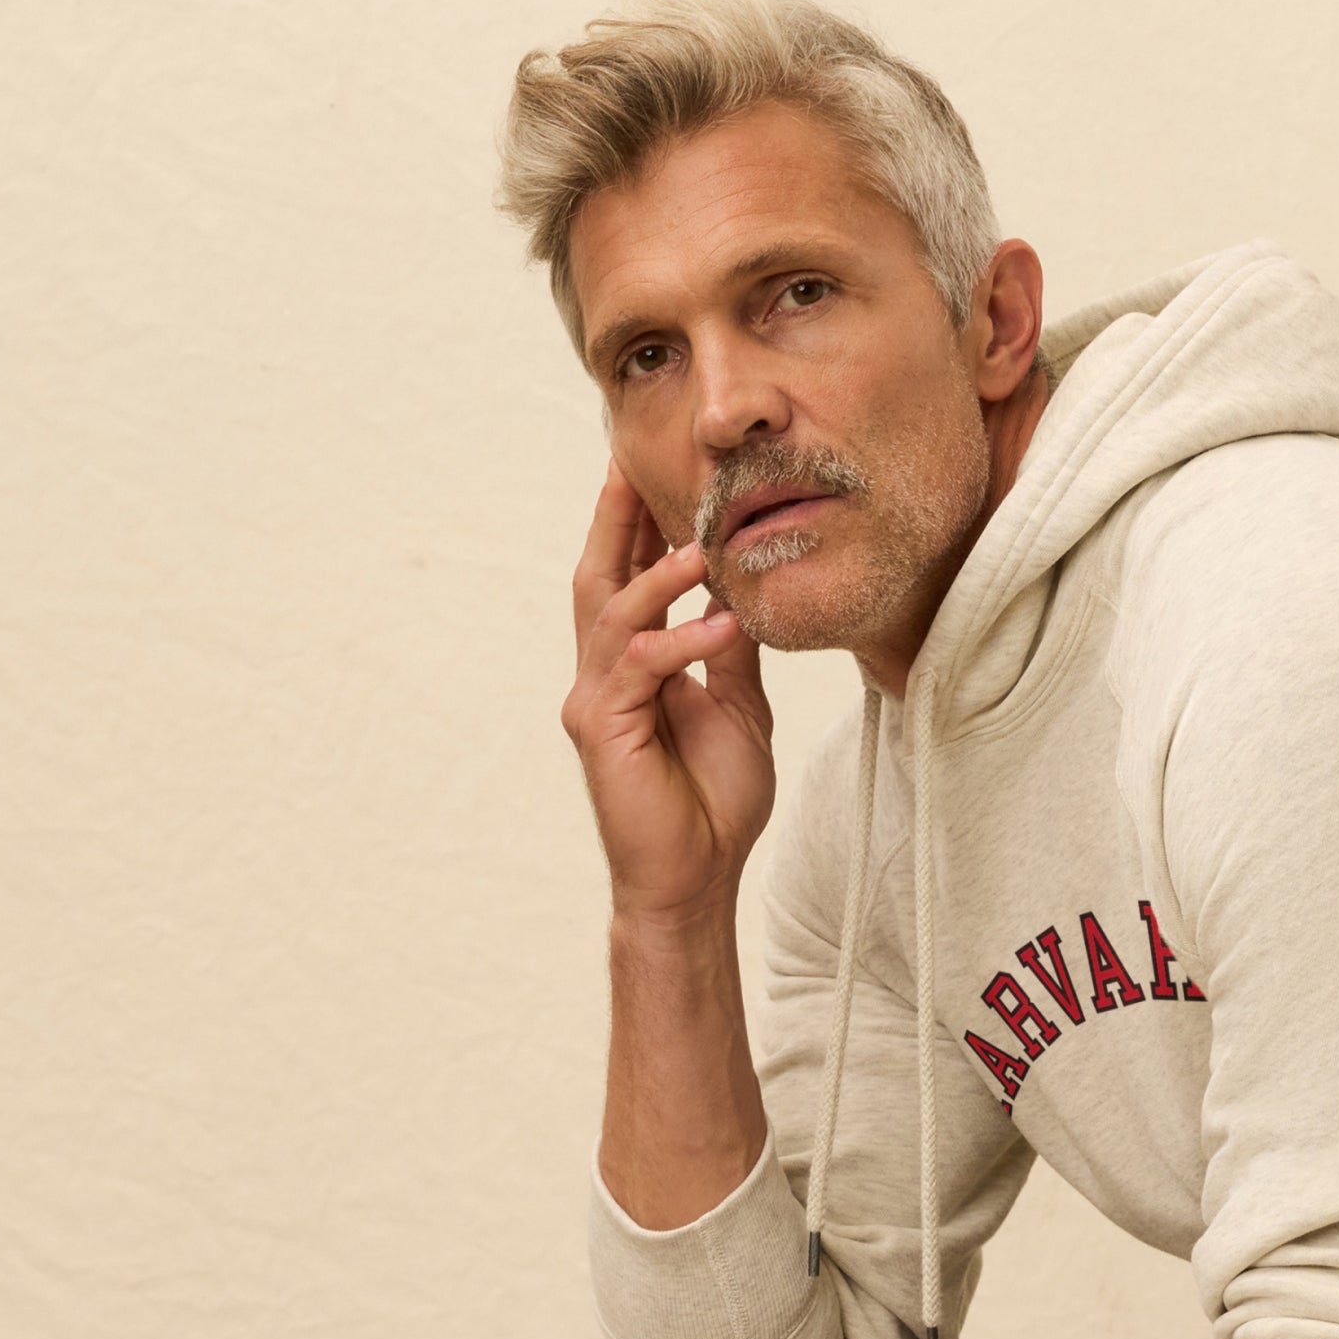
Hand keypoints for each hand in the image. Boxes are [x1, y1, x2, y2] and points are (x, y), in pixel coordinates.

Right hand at [564, 467, 775, 928]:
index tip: (658, 472)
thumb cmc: (714, 804)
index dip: (640, 525)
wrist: (694, 879)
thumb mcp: (739, 707)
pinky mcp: (602, 729)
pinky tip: (722, 625)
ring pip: (614, 611)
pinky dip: (681, 640)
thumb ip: (731, 649)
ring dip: (660, 573)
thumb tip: (741, 590)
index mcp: (633, 665)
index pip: (630, 578)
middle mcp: (603, 673)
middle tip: (632, 459)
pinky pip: (640, 666)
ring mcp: (597, 699)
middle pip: (600, 574)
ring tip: (706, 545)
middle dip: (617, 517)